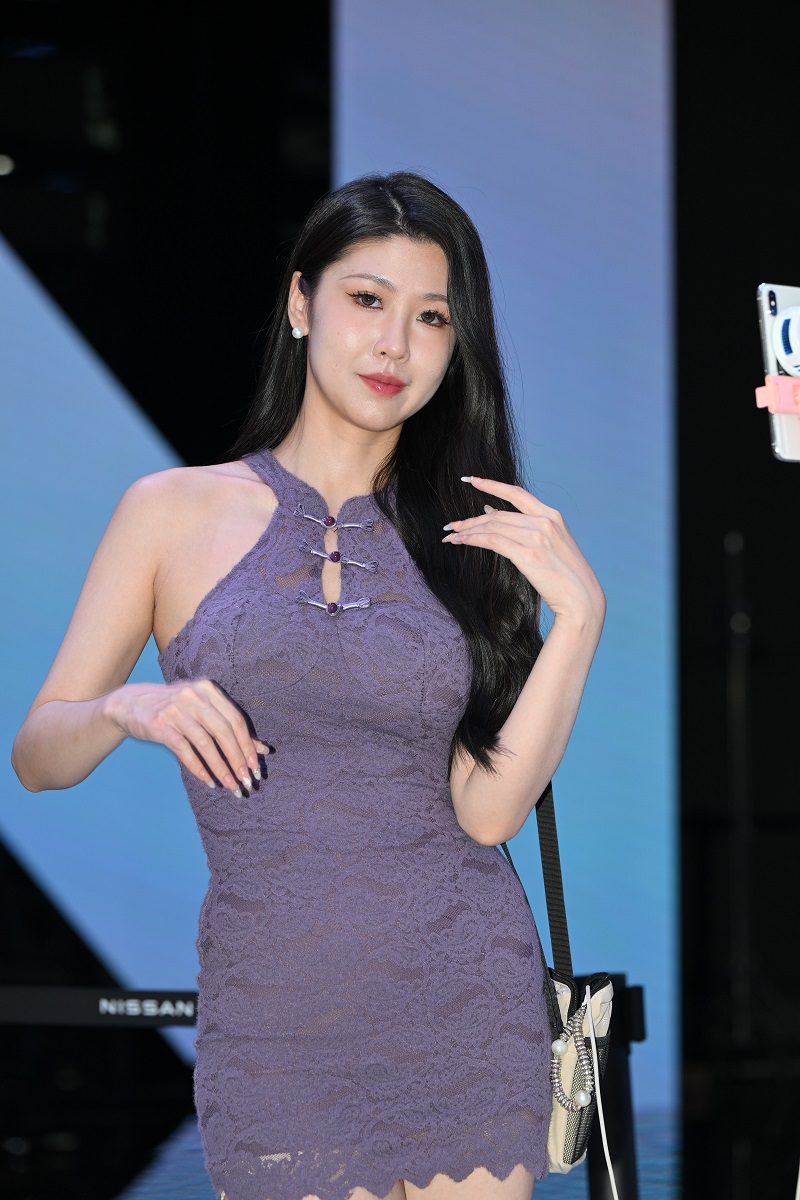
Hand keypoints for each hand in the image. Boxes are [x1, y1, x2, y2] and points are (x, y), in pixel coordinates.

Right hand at [104, 679, 268, 795]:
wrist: (130, 704)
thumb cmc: (175, 709)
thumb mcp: (202, 710)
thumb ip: (230, 727)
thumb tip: (263, 750)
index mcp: (208, 689)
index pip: (236, 719)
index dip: (248, 744)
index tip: (255, 767)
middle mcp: (194, 696)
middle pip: (223, 731)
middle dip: (237, 759)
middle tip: (245, 780)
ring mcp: (176, 709)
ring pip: (205, 743)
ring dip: (220, 768)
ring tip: (230, 785)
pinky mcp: (160, 725)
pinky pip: (184, 749)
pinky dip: (198, 767)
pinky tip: (208, 780)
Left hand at [442, 476, 605, 628]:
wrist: (582, 598)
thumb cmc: (567, 576)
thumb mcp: (553, 544)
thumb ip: (528, 528)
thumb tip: (493, 512)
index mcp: (552, 515)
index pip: (516, 493)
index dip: (491, 484)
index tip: (470, 479)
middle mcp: (544, 521)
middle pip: (498, 514)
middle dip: (471, 519)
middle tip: (452, 525)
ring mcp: (536, 537)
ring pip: (492, 527)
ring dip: (468, 530)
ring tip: (451, 535)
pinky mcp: (527, 555)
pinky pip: (492, 541)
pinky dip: (473, 539)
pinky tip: (460, 541)